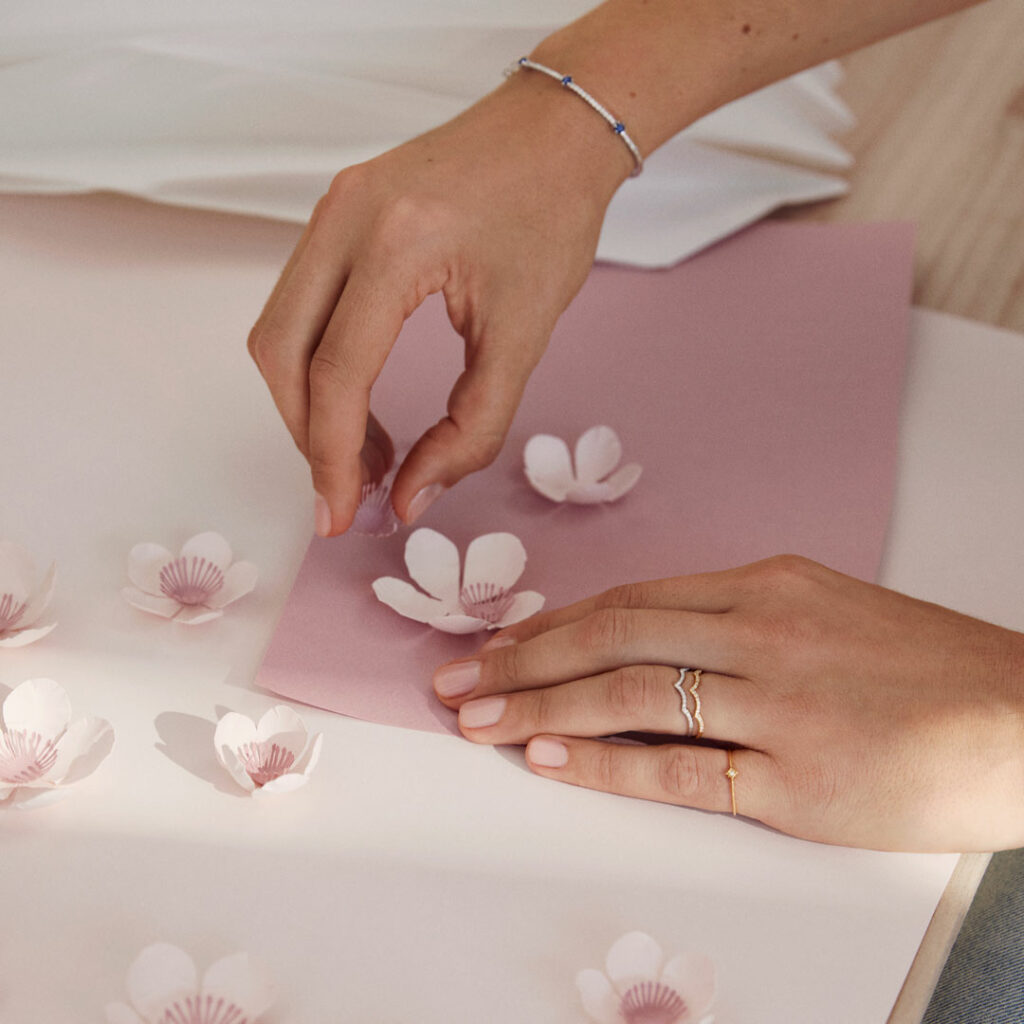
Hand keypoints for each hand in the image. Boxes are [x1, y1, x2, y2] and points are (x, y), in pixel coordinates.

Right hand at [247, 74, 628, 534]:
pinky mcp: (335, 210)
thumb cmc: (553, 219)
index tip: (341, 517)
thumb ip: (473, 427)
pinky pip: (299, 301)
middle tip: (350, 492)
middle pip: (282, 354)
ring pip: (279, 329)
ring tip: (364, 453)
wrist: (555, 130)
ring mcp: (331, 208)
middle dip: (307, 436)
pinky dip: (316, 361)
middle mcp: (344, 218)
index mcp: (396, 243)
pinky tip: (357, 398)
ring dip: (307, 402)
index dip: (332, 459)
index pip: (336, 373)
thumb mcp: (527, 333)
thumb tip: (411, 498)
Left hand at [432, 555, 1023, 851]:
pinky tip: (548, 758)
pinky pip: (678, 767)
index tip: (500, 643)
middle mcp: (759, 631)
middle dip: (523, 658)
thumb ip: (738, 621)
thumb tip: (651, 641)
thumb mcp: (823, 611)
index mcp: (764, 585)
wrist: (1021, 715)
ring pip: (628, 695)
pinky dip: (604, 762)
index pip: (631, 600)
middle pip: (612, 636)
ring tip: (478, 719)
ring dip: (540, 706)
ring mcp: (774, 703)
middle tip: (458, 680)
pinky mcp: (795, 778)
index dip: (554, 624)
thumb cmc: (922, 665)